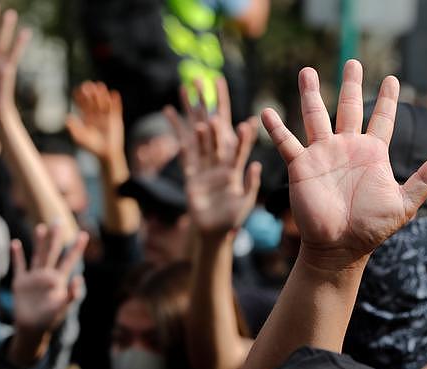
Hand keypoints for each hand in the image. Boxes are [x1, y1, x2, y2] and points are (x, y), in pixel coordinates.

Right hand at [11, 224, 87, 334]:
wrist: (33, 329)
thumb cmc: (51, 319)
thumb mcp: (64, 307)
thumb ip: (72, 294)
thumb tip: (79, 278)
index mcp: (60, 279)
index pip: (70, 260)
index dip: (77, 248)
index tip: (85, 234)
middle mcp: (47, 275)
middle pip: (53, 252)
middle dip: (56, 237)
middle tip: (58, 220)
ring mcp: (34, 278)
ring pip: (37, 255)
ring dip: (38, 242)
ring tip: (40, 227)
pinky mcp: (20, 283)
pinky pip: (19, 266)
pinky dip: (17, 255)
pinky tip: (16, 243)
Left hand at [66, 81, 124, 161]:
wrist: (107, 154)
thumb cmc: (92, 147)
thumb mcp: (80, 138)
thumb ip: (74, 128)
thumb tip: (67, 117)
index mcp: (86, 117)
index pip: (82, 104)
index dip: (81, 96)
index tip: (79, 89)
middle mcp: (96, 115)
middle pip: (93, 101)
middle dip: (91, 93)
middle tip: (89, 85)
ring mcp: (107, 116)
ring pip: (104, 102)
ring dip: (102, 94)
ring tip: (101, 86)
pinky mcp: (116, 119)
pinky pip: (116, 108)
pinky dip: (116, 101)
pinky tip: (114, 93)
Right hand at [165, 78, 259, 234]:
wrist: (212, 230)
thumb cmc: (232, 218)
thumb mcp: (244, 202)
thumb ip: (250, 185)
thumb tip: (257, 166)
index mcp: (234, 168)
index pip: (239, 144)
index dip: (242, 131)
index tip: (245, 114)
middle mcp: (219, 161)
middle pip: (215, 129)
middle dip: (210, 105)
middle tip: (206, 81)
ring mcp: (203, 164)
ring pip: (198, 134)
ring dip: (193, 113)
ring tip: (188, 90)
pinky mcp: (189, 171)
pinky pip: (182, 147)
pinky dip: (176, 129)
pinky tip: (169, 111)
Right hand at [261, 60, 426, 267]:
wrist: (340, 247)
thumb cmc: (372, 228)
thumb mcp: (403, 205)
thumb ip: (422, 182)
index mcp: (372, 153)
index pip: (382, 118)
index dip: (387, 99)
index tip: (392, 79)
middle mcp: (347, 148)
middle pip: (348, 107)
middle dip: (350, 84)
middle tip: (353, 62)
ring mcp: (323, 154)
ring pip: (315, 116)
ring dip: (310, 94)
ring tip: (307, 70)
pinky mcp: (302, 167)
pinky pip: (287, 143)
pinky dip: (276, 128)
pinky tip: (266, 112)